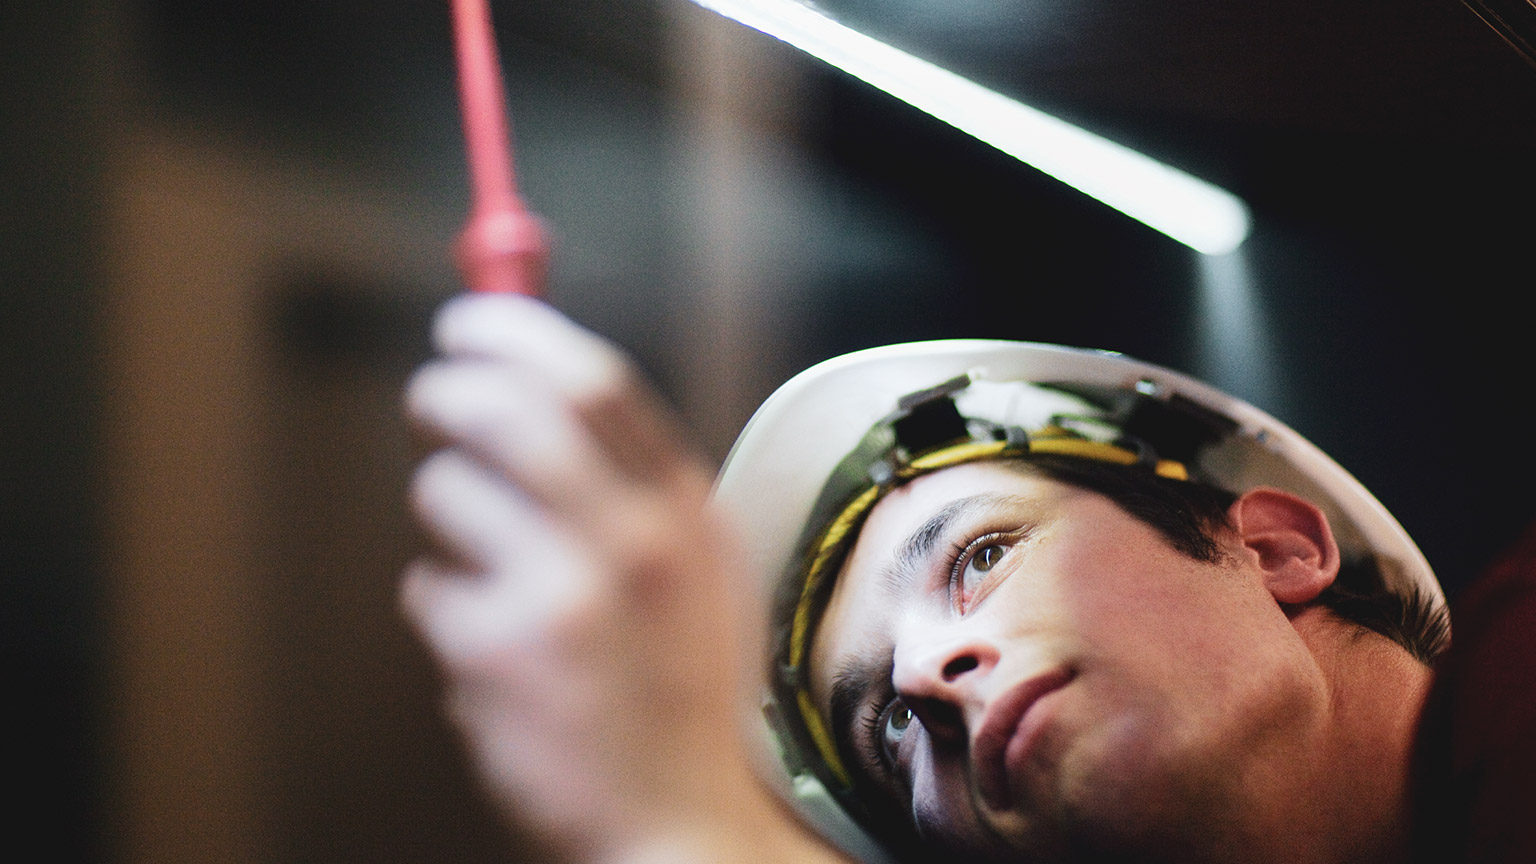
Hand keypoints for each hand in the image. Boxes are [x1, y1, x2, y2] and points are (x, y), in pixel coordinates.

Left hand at [400, 295, 847, 863]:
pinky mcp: (494, 653)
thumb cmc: (678, 687)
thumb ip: (633, 475)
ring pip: (446, 492)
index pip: (591, 379)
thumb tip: (537, 377)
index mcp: (683, 511)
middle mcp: (629, 542)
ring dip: (448, 514)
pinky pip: (429, 587)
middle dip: (448, 387)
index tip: (471, 324)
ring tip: (494, 570)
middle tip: (432, 398)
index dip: (515, 331)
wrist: (677, 819)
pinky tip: (497, 651)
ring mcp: (560, 596)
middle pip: (506, 408)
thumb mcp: (697, 567)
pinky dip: (448, 605)